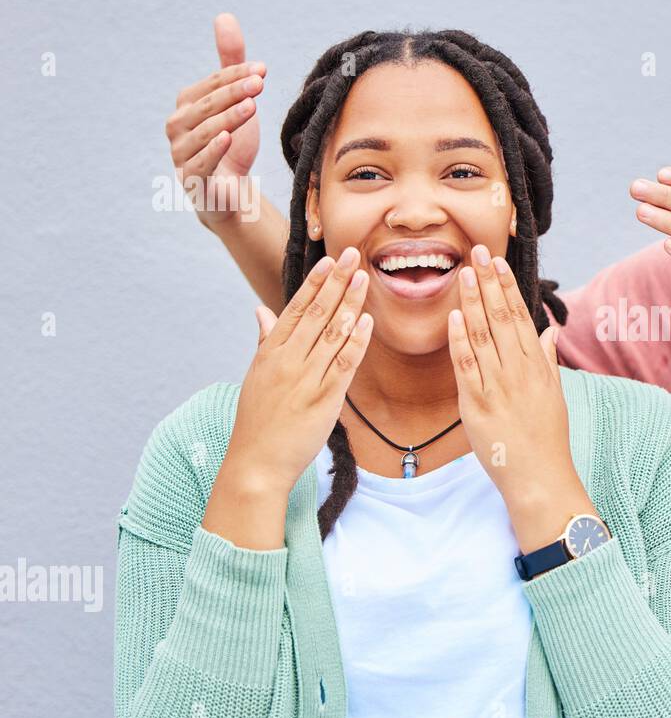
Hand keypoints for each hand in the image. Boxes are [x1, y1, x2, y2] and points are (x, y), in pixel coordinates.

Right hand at [165, 13, 265, 230]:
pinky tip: (228, 138)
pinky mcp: (191, 180)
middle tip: (260, 83)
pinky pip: (199, 162)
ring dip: (227, 118)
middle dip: (233, 92)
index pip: (211, 84)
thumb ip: (230, 63)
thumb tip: (224, 16)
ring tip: (251, 108)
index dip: (235, 75)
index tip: (262, 70)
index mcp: (186, 105)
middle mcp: (177, 126)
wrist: (231, 192)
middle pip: (207, 105)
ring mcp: (181, 154)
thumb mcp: (236, 100)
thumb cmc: (233, 143)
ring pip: (203, 132)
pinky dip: (212, 150)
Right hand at [223, 248, 372, 496]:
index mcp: (269, 352)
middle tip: (352, 255)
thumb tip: (261, 309)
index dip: (314, 283)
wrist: (257, 462)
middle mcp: (287, 360)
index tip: (329, 261)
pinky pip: (343, 364)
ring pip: (332, 333)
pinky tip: (367, 321)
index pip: (295, 308)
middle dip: (336, 282)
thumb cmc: (258, 420)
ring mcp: (305, 378)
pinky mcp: (323, 398)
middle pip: (316, 313)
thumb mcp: (256, 375)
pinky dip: (356, 341)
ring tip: (364, 278)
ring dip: (350, 304)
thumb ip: (265, 340)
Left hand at [447, 246, 595, 550]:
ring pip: (483, 336)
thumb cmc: (547, 438)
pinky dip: (459, 340)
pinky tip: (453, 317)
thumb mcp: (554, 394)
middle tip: (476, 252)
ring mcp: (499, 386)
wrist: (539, 477)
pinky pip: (466, 367)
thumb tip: (550, 328)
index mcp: (537, 366)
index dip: (507, 287)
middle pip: (501, 318)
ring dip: (472, 302)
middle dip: (488, 283)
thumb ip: (549, 358)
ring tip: (463, 273)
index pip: (520, 316)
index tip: (497, 262)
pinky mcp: (478, 405)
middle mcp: (519, 371)